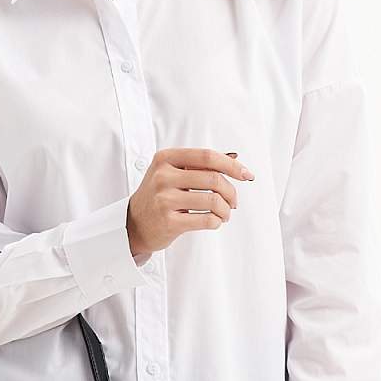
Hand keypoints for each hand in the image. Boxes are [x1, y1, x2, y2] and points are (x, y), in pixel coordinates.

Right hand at [127, 148, 254, 257]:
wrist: (134, 224)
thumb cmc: (159, 196)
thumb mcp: (172, 172)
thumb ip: (199, 165)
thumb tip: (235, 158)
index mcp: (165, 158)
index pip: (207, 156)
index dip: (231, 165)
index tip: (246, 175)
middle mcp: (163, 176)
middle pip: (213, 179)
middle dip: (231, 192)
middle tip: (234, 201)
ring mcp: (164, 199)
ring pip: (213, 201)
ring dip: (226, 210)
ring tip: (225, 214)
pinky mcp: (168, 222)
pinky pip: (206, 220)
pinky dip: (217, 222)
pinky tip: (214, 222)